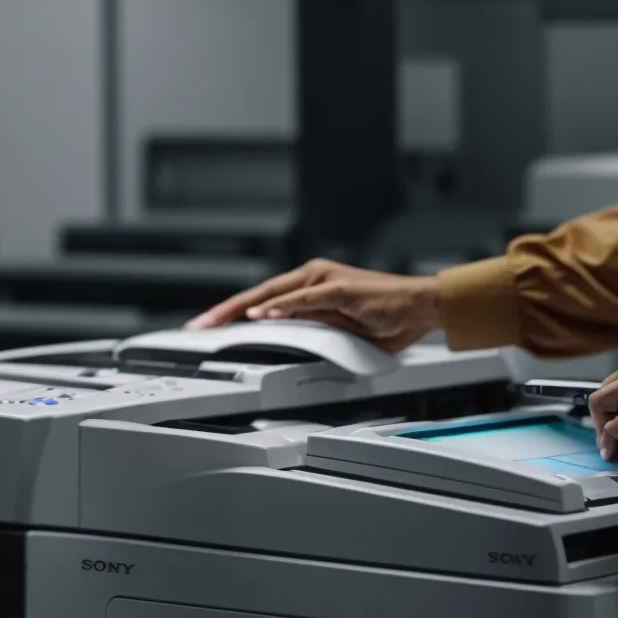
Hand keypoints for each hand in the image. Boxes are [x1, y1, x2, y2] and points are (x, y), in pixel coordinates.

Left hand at [188, 259, 442, 352]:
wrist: (419, 306)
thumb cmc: (387, 317)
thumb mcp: (339, 331)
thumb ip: (312, 331)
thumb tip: (286, 341)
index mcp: (311, 286)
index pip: (264, 300)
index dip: (234, 313)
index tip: (211, 326)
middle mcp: (313, 277)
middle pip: (259, 294)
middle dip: (225, 310)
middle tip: (199, 325)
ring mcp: (324, 280)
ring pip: (274, 294)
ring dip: (243, 308)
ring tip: (217, 322)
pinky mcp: (339, 289)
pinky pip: (304, 299)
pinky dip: (281, 307)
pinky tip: (262, 316)